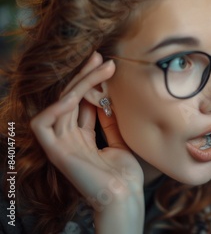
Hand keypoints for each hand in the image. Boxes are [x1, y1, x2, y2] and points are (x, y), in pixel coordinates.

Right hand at [30, 52, 143, 232]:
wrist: (124, 197)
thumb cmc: (125, 175)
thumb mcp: (119, 140)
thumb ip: (110, 120)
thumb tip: (110, 97)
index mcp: (81, 138)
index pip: (80, 103)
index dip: (90, 82)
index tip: (106, 64)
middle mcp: (68, 138)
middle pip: (70, 99)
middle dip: (84, 76)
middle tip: (100, 56)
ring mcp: (60, 144)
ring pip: (61, 104)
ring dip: (80, 83)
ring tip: (101, 67)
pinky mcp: (55, 152)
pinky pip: (42, 124)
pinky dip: (55, 108)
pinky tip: (75, 96)